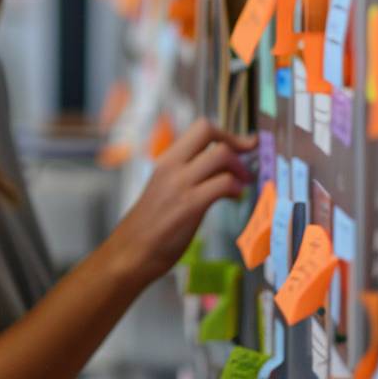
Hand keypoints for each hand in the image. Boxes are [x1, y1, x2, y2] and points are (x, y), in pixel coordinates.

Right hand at [104, 118, 254, 284]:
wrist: (131, 250)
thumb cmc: (148, 225)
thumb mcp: (164, 189)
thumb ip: (185, 175)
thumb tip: (216, 171)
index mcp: (166, 160)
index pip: (198, 128)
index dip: (225, 133)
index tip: (244, 144)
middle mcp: (171, 165)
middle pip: (207, 129)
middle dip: (234, 141)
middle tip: (246, 159)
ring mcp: (180, 184)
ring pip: (220, 154)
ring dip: (239, 168)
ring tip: (241, 185)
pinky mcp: (190, 205)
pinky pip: (223, 183)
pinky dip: (236, 188)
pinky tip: (233, 198)